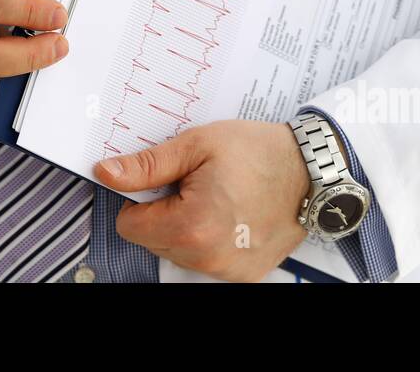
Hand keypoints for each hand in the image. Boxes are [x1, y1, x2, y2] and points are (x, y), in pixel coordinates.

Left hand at [94, 120, 310, 281]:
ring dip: (185, 226)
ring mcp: (227, 271)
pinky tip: (229, 214)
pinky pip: (204, 260)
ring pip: (176, 252)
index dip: (140, 197)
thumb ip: (147, 165)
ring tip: (215, 196)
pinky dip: (208, 239)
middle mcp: (207, 258)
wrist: (312, 171)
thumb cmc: (258, 152)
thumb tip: (107, 173)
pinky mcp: (243, 275)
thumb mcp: (196, 145)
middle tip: (194, 183)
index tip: (165, 179)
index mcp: (190, 226)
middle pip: (151, 240)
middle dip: (163, 211)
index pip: (129, 225)